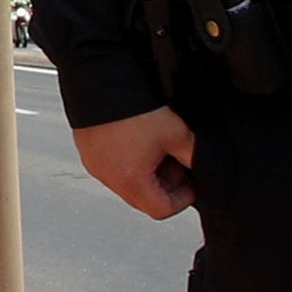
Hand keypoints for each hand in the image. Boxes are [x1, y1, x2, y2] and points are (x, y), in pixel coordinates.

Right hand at [76, 107, 198, 220]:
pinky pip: (113, 165)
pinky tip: (138, 137)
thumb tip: (202, 165)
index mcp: (130, 181)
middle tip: (177, 161)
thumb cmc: (132, 108)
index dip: (183, 199)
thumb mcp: (176, 134)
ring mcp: (96, 164)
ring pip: (128, 181)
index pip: (161, 210)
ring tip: (158, 146)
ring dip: (147, 172)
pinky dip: (129, 159)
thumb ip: (193, 156)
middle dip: (166, 184)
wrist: (101, 81)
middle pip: (143, 198)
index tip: (191, 182)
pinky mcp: (88, 150)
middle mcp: (109, 178)